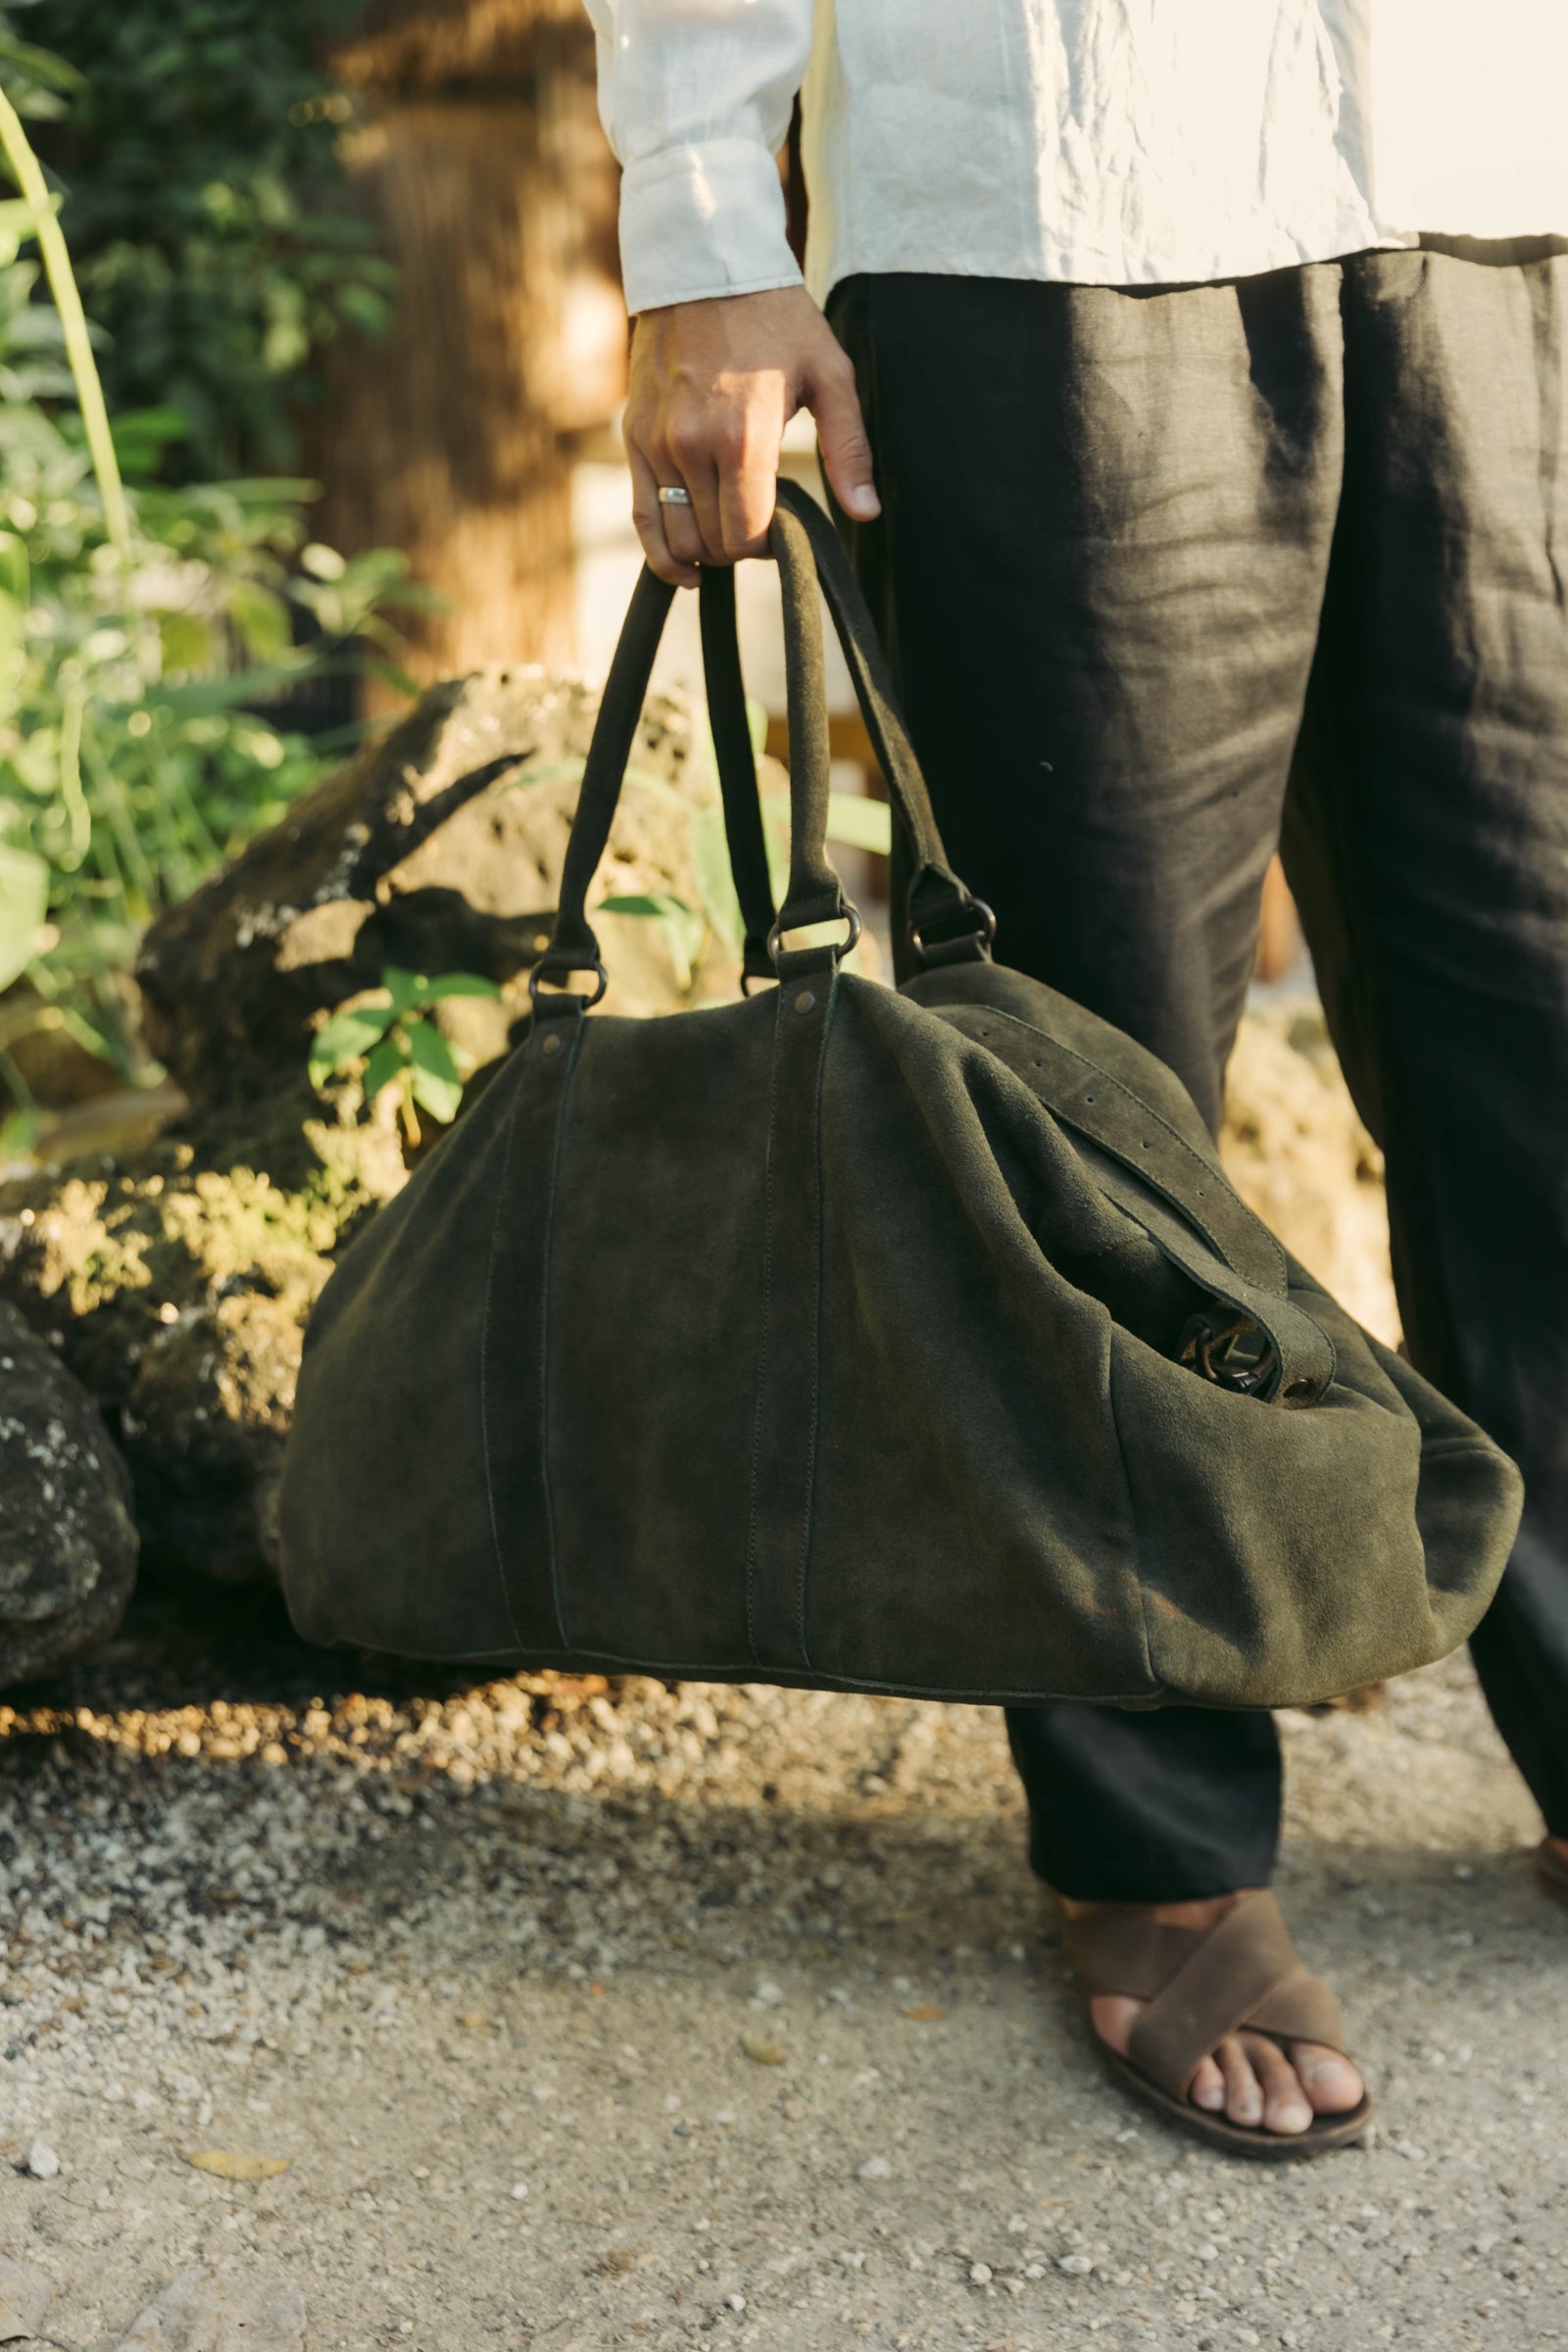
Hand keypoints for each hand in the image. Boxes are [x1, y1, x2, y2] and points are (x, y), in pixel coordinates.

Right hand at [624, 285, 879, 586]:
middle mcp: (692, 447)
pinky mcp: (635, 437)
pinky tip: (685, 569)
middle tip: (763, 525)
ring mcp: (657, 444)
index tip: (785, 531)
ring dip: (706, 550)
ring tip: (729, 535)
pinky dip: (662, 552)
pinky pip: (642, 517)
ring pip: (677, 537)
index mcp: (743, 438)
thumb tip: (865, 513)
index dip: (769, 547)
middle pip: (713, 542)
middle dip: (741, 547)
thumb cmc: (778, 319)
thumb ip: (848, 449)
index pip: (747, 535)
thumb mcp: (830, 376)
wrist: (706, 267)